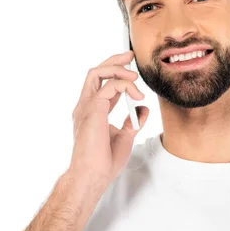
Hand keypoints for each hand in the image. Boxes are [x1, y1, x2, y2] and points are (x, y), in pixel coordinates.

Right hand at [68, 50, 149, 185]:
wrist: (93, 175)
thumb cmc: (104, 161)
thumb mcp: (125, 136)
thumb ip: (132, 120)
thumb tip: (143, 108)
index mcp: (92, 110)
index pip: (100, 83)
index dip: (115, 72)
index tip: (131, 67)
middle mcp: (86, 105)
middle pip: (95, 72)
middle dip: (114, 60)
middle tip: (130, 55)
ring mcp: (86, 106)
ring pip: (97, 72)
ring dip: (118, 69)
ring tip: (135, 77)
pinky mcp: (92, 109)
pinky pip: (108, 87)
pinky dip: (125, 86)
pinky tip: (137, 96)